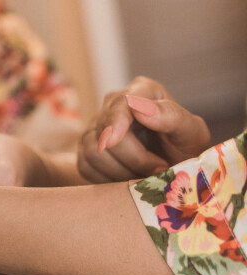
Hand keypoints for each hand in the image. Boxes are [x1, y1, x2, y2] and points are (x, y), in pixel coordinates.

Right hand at [78, 76, 210, 182]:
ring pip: (93, 151)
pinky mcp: (88, 150)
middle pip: (105, 132)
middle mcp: (114, 106)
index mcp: (142, 92)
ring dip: (121, 172)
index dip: (115, 122)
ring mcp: (97, 128)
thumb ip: (171, 116)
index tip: (112, 142)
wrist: (176, 171)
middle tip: (159, 170)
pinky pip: (86, 166)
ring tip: (144, 176)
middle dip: (133, 158)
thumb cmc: (185, 149)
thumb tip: (138, 108)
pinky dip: (107, 179)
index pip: (121, 102)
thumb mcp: (191, 132)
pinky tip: (127, 180)